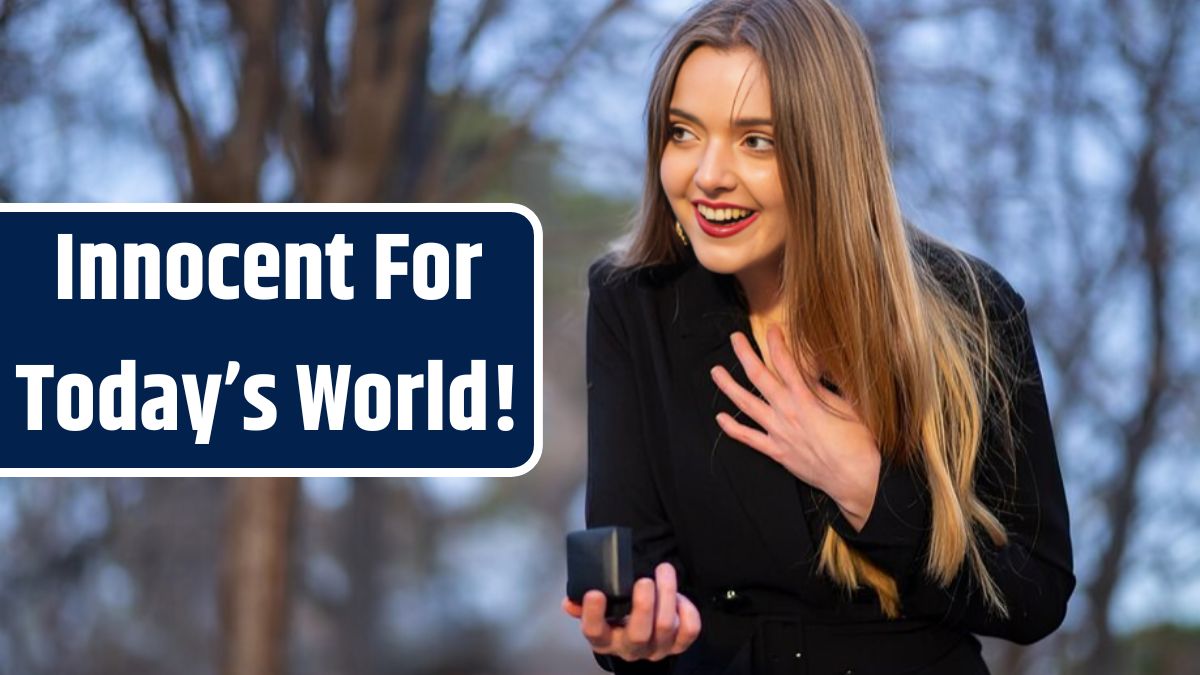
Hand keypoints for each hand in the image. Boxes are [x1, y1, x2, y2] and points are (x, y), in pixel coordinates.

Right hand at [561, 562, 701, 661]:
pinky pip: (689, 631)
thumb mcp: (598, 612)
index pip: (594, 632)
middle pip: (638, 634)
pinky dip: (688, 610)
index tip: (595, 593)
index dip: (592, 614)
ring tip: (664, 571)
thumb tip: (570, 602)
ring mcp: (656, 648)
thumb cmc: (617, 616)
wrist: (638, 634)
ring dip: (667, 595)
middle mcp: (630, 648)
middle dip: (644, 606)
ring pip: (666, 627)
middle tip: (644, 580)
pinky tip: (679, 595)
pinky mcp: (678, 644)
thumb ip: (583, 606)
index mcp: (605, 639)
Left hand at [710, 326, 881, 529]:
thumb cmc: (858, 441)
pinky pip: (748, 438)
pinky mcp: (776, 451)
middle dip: (745, 355)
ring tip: (716, 372)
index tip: (771, 329)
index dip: (777, 343)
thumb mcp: (849, 405)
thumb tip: (819, 369)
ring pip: (746, 405)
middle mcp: (787, 412)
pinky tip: (720, 417)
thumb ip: (828, 387)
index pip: (786, 363)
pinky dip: (732, 428)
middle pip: (759, 377)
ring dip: (729, 386)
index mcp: (806, 398)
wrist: (855, 478)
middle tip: (735, 338)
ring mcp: (778, 432)